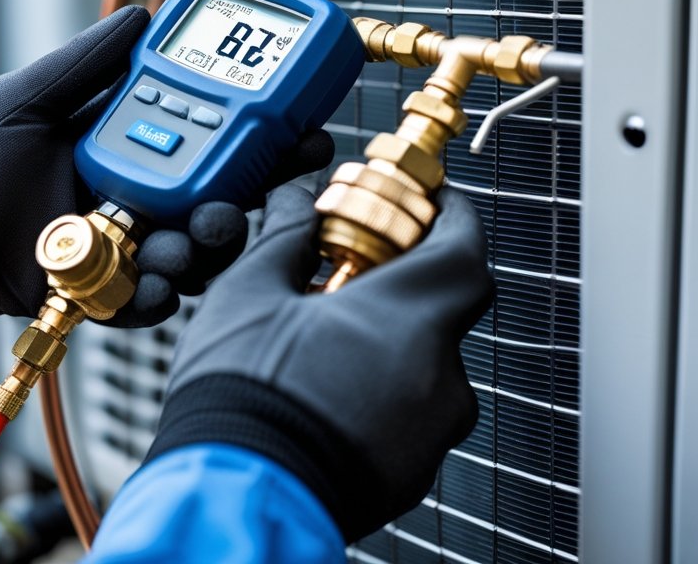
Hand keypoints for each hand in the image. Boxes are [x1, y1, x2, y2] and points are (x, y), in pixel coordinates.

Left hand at [0, 7, 334, 326]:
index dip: (258, 144)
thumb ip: (91, 59)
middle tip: (249, 201)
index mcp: (127, 148)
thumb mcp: (34, 92)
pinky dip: (157, 298)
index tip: (296, 136)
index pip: (212, 145)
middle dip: (241, 207)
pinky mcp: (92, 290)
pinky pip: (140, 302)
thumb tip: (142, 12)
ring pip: (186, 256)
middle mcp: (130, 197)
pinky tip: (162, 284)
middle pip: (211, 206)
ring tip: (193, 243)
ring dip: (203, 253)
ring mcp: (115, 246)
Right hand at [144, 183, 493, 541]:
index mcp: (406, 317)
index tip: (433, 203)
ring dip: (391, 345)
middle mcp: (437, 374)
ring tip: (329, 342)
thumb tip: (297, 201)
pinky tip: (330, 393)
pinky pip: (413, 416)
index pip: (464, 249)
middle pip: (444, 309)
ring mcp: (431, 431)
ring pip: (428, 366)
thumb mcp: (250, 293)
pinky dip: (383, 394)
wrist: (233, 496)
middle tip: (360, 272)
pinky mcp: (412, 473)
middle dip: (406, 285)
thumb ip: (286, 237)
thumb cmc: (240, 395)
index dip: (454, 218)